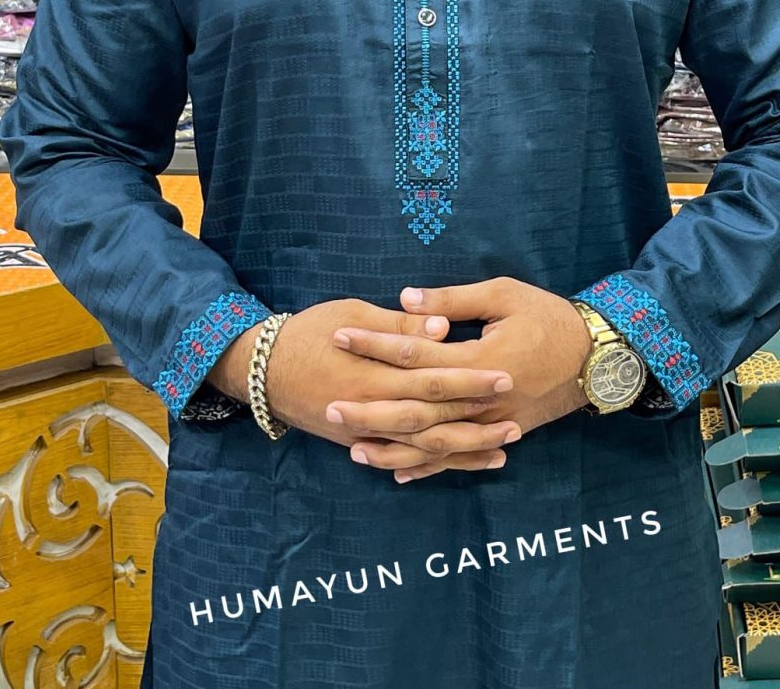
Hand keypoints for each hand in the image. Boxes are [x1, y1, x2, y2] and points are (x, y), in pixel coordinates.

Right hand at [209, 299, 519, 468]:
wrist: (262, 370)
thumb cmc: (308, 331)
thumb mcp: (351, 313)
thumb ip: (398, 325)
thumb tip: (442, 327)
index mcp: (372, 372)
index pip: (432, 378)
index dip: (470, 379)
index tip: (506, 375)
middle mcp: (370, 408)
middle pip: (434, 418)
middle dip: (477, 419)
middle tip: (517, 416)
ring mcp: (363, 432)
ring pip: (423, 447)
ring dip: (465, 449)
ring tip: (505, 446)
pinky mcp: (357, 443)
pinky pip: (402, 459)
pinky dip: (433, 465)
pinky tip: (462, 463)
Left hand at [332, 278, 590, 479]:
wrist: (598, 356)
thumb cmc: (550, 317)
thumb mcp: (505, 295)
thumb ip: (454, 300)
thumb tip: (405, 298)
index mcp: (479, 358)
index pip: (415, 351)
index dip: (375, 343)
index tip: (340, 335)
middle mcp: (482, 399)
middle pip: (416, 409)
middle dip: (370, 409)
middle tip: (329, 407)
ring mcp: (491, 422)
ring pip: (433, 443)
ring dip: (392, 447)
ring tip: (352, 448)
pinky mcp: (500, 433)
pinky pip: (457, 457)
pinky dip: (427, 467)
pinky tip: (396, 471)